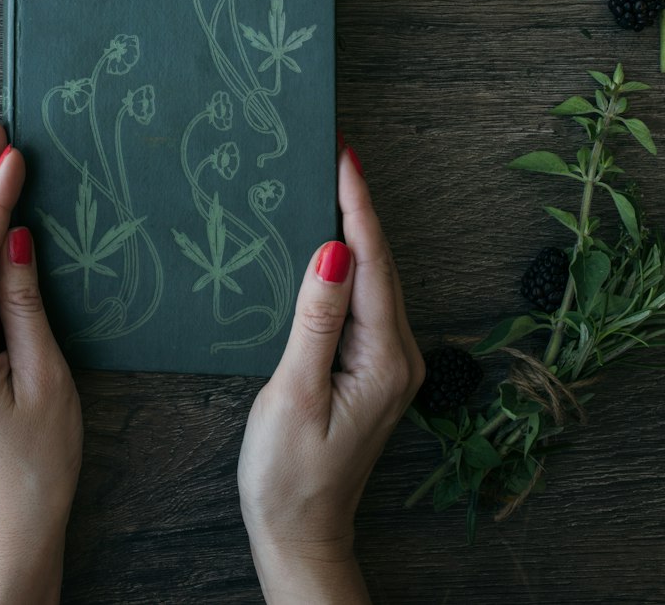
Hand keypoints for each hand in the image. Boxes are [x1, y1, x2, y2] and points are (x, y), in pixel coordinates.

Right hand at [237, 145, 423, 604]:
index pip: (372, 262)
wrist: (301, 533)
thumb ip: (315, 321)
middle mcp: (398, 355)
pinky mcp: (371, 369)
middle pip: (379, 263)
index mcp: (383, 358)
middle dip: (358, 205)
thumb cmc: (289, 474)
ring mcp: (388, 363)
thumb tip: (333, 251)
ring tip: (330, 181)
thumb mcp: (293, 395)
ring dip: (354, 229)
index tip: (344, 155)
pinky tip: (329, 243)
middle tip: (334, 152)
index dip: (357, 205)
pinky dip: (348, 262)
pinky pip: (364, 300)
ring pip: (374, 278)